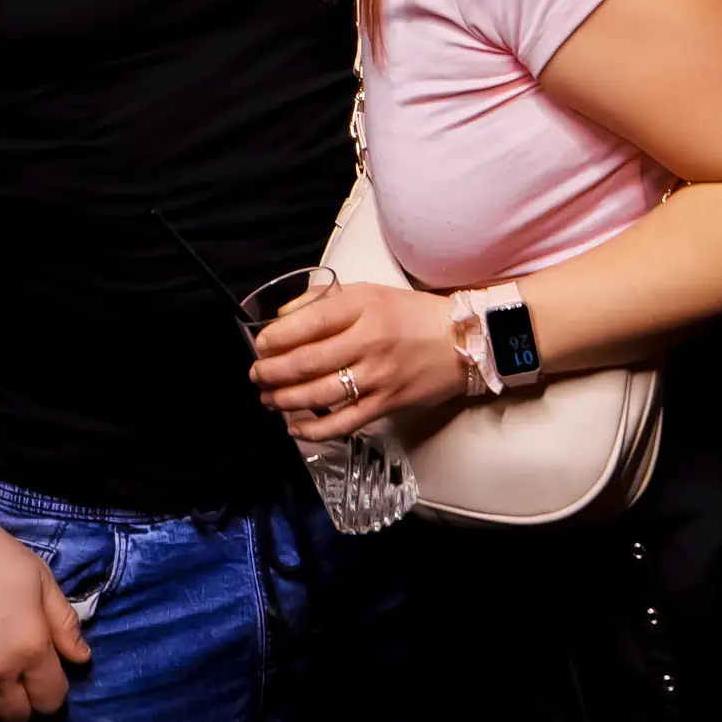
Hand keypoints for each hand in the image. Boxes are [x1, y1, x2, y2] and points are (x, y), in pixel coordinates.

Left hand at [250, 283, 461, 441]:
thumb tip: (282, 318)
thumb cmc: (411, 314)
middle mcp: (369, 341)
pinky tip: (296, 427)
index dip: (276, 338)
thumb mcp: (369, 292)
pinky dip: (314, 429)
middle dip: (272, 372)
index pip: (308, 323)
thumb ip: (324, 301)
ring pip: (319, 394)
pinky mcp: (387, 404)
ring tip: (268, 398)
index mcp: (363, 307)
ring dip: (285, 400)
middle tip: (257, 375)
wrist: (463, 340)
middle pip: (307, 362)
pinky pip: (343, 423)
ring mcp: (379, 376)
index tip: (260, 346)